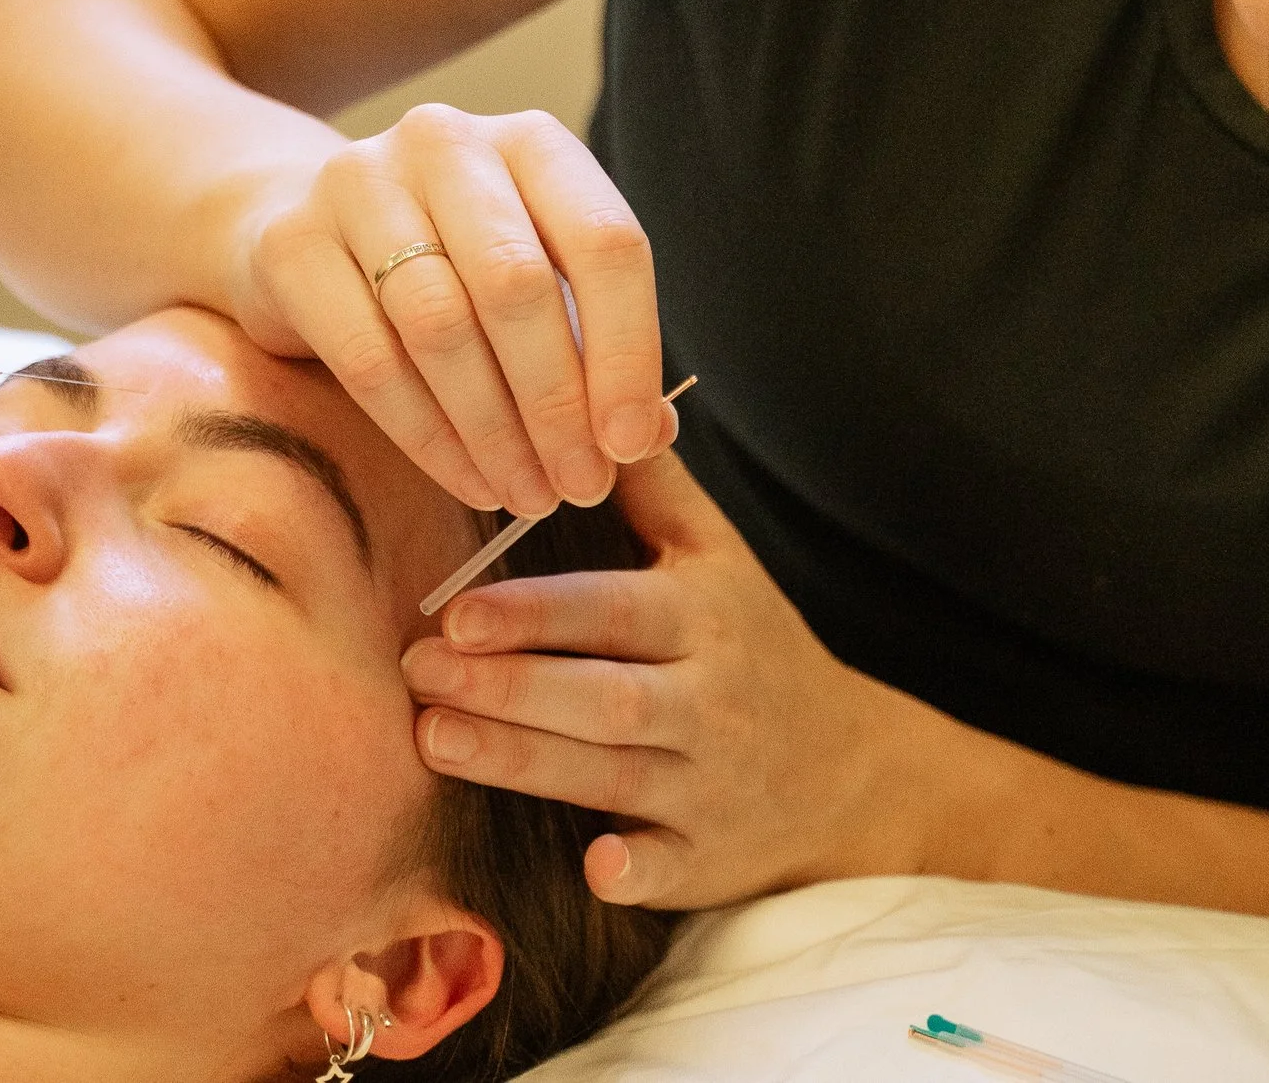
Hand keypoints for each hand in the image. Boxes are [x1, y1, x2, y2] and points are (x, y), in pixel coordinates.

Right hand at [228, 103, 669, 519]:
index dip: (627, 351)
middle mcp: (446, 143)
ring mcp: (359, 182)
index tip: (628, 444)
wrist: (305, 233)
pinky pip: (369, 356)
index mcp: (533, 143)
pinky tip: (465, 478)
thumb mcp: (538, 290)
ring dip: (493, 428)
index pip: (604, 242)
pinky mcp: (291, 241)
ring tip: (526, 493)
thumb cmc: (451, 268)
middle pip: (516, 284)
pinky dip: (426, 434)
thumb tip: (649, 435)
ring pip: (440, 325)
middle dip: (556, 404)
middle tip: (577, 487)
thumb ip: (599, 352)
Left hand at [399, 448, 947, 908]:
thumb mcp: (720, 557)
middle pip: (604, 697)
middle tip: (416, 672)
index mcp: (702, 618)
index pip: (612, 611)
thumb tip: (609, 399)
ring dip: (522, 763)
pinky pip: (671, 869)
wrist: (852, 770)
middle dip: (508, 688)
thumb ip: (655, 487)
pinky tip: (593, 865)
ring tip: (433, 739)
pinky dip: (636, 869)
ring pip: (613, 774)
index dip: (534, 614)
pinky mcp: (711, 857)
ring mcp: (710, 783)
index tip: (456, 612)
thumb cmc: (755, 646)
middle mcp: (710, 700)